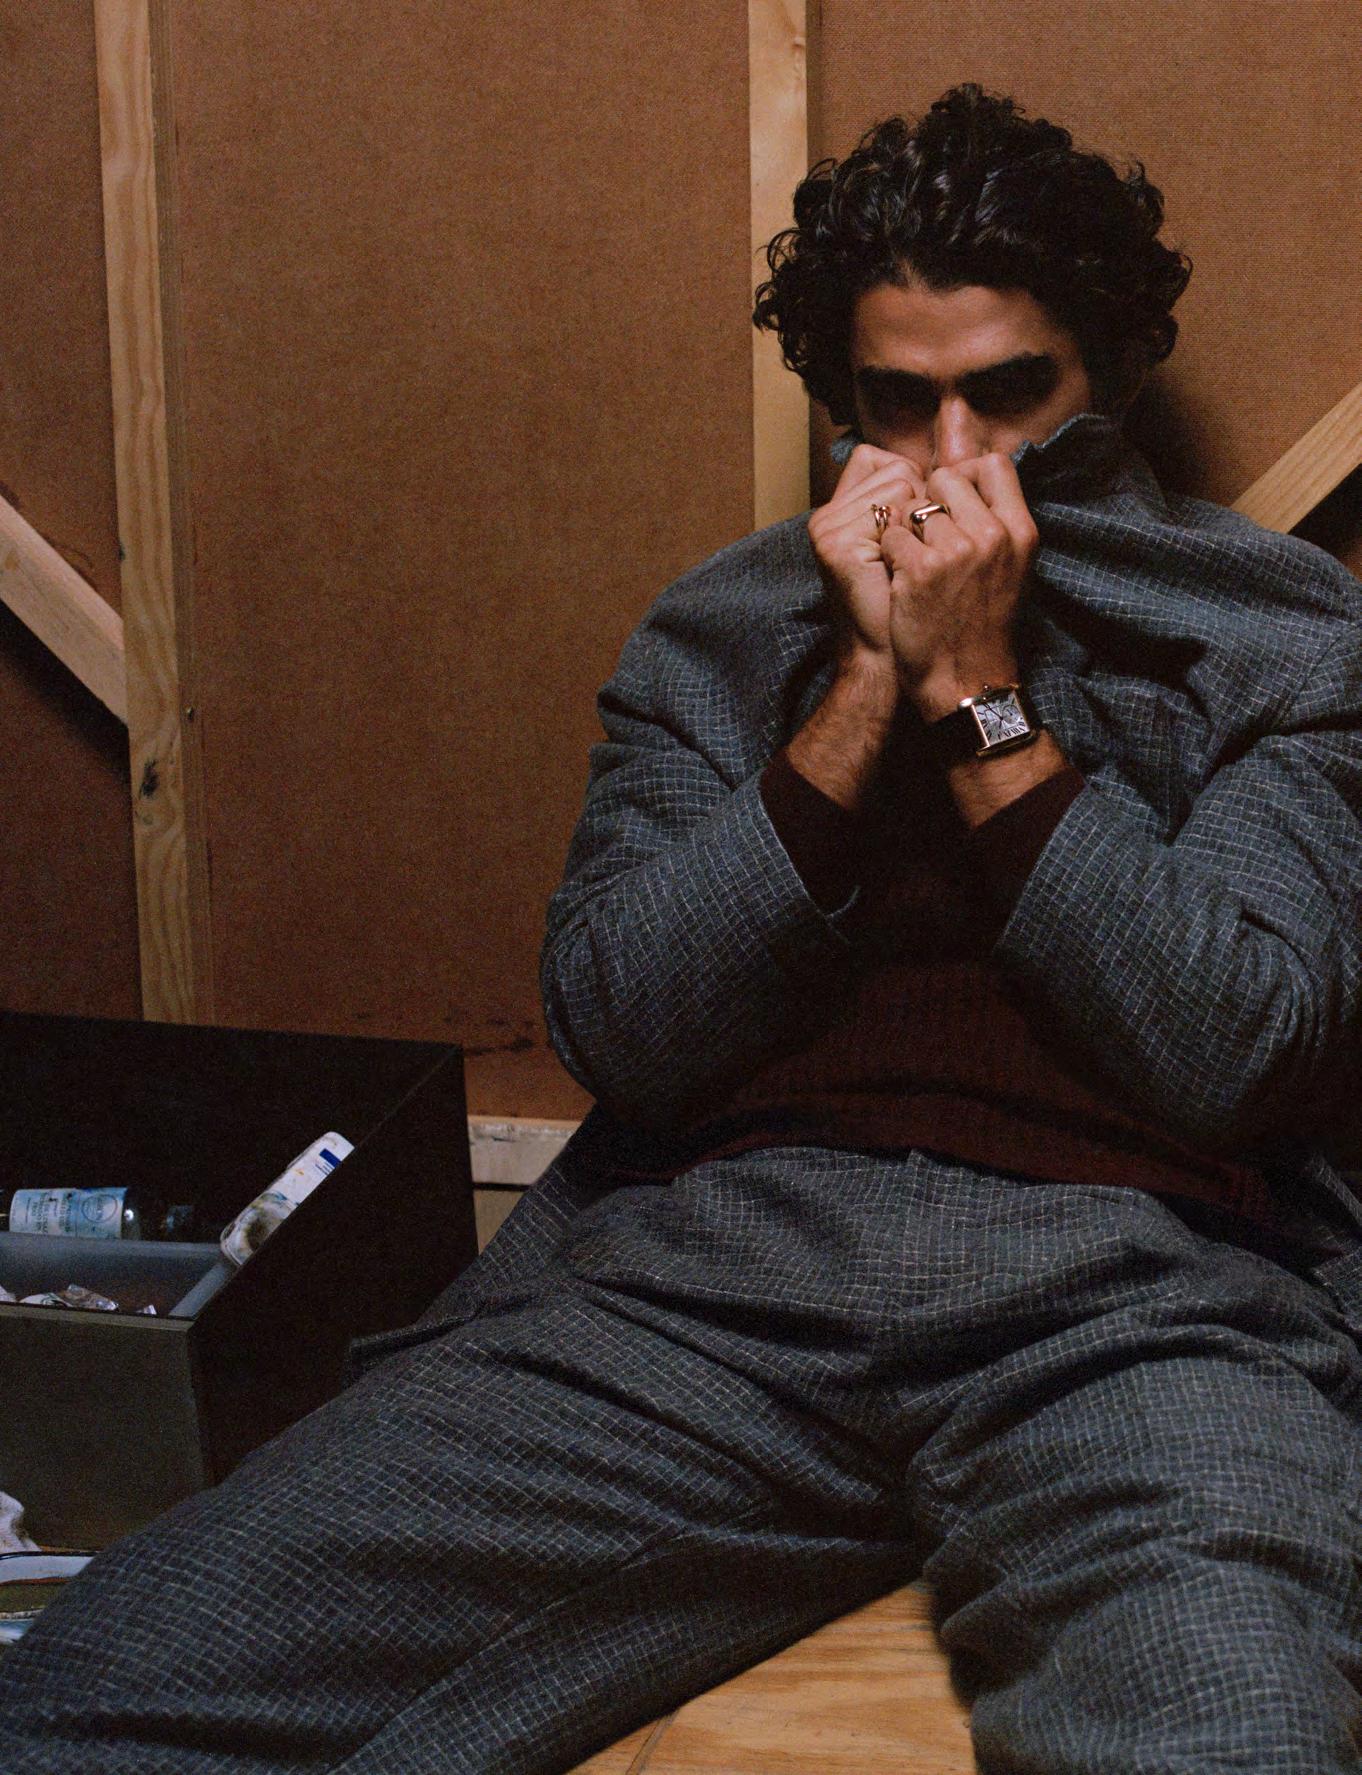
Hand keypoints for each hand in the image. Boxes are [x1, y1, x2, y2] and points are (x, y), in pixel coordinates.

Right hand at [807, 444, 926, 667]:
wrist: (886, 660)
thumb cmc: (907, 608)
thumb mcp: (902, 549)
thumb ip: (906, 506)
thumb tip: (949, 467)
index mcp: (836, 512)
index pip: (876, 458)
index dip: (910, 486)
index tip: (918, 531)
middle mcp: (826, 516)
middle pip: (895, 468)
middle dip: (921, 505)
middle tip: (916, 554)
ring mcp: (828, 529)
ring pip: (899, 484)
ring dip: (920, 523)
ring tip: (906, 563)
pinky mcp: (837, 545)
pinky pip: (895, 511)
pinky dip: (911, 539)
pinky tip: (900, 570)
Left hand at [878, 452, 1038, 719]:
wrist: (966, 682)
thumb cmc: (982, 627)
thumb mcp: (1010, 568)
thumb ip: (995, 523)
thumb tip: (967, 474)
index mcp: (1021, 532)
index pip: (994, 465)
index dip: (966, 475)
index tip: (952, 502)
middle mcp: (992, 536)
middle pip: (947, 477)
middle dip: (930, 501)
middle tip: (927, 538)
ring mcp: (956, 551)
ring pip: (913, 507)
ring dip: (906, 532)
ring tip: (915, 566)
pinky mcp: (920, 570)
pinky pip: (891, 535)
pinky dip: (888, 555)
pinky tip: (901, 581)